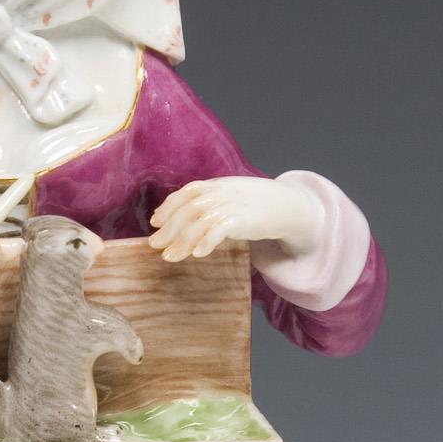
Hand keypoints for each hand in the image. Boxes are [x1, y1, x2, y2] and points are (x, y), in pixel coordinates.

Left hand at [148, 176, 322, 262]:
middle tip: (155, 245)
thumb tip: (185, 216)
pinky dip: (207, 242)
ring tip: (170, 256)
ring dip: (182, 241)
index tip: (155, 222)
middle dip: (169, 228)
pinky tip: (198, 254)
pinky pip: (219, 230)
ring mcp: (230, 205)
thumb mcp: (230, 195)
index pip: (185, 193)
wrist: (287, 204)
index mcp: (215, 184)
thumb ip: (209, 201)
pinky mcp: (242, 220)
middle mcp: (220, 192)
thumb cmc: (256, 203)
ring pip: (198, 223)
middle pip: (187, 210)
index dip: (167, 207)